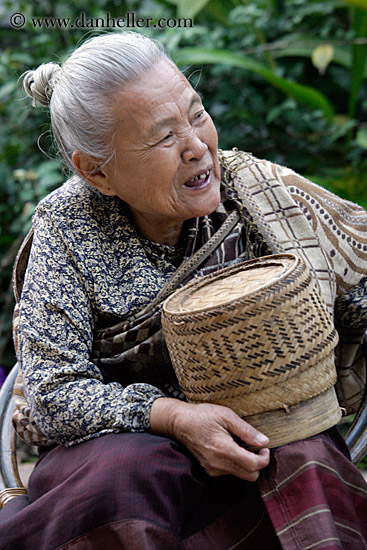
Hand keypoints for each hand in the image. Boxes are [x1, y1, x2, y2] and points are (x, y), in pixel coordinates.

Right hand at [150, 398, 269, 480]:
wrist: (179, 422)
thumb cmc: (202, 415)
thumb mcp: (226, 415)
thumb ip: (246, 430)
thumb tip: (264, 441)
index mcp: (224, 449)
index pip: (253, 465)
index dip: (264, 458)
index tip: (264, 448)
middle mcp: (218, 464)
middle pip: (250, 475)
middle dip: (258, 463)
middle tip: (256, 448)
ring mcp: (212, 469)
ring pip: (240, 475)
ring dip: (246, 464)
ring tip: (240, 445)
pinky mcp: (209, 470)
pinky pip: (229, 472)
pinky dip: (235, 464)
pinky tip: (230, 448)